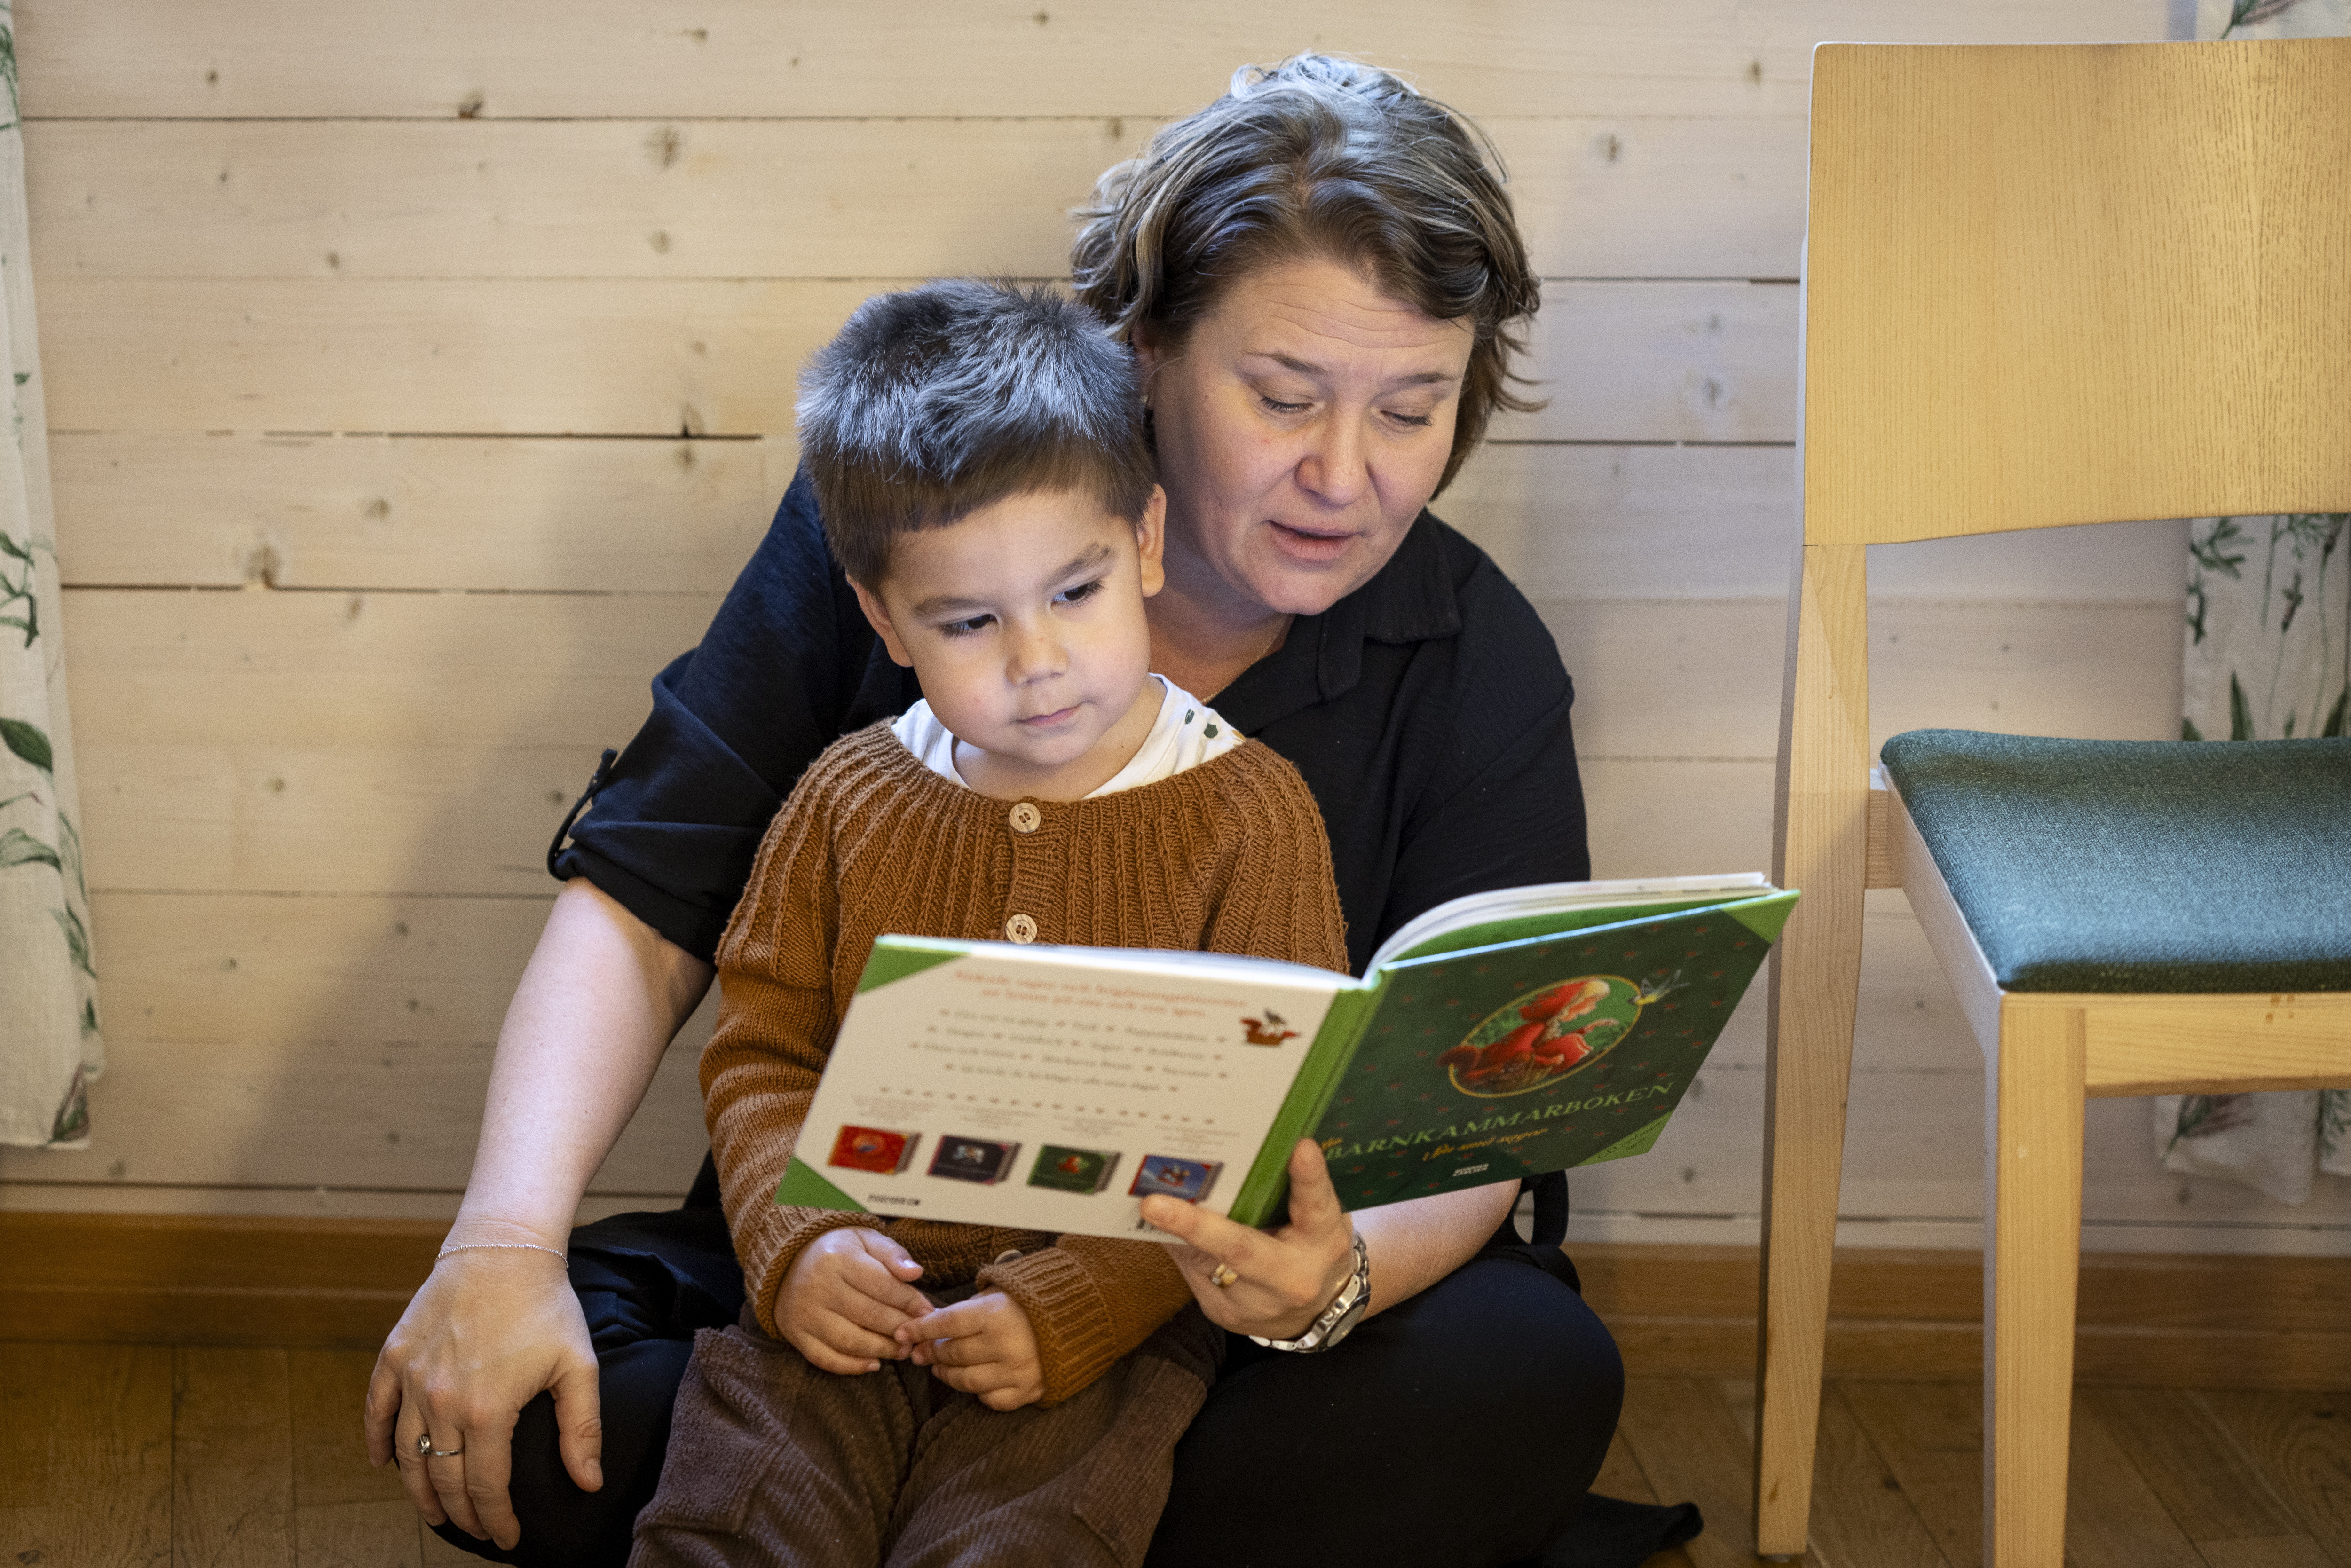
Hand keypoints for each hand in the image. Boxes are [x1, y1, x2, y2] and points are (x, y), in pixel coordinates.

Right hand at [364, 1245, 599, 1549]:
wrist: (503, 1248)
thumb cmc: (546, 1305)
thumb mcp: (577, 1366)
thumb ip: (582, 1430)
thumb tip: (589, 1484)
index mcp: (488, 1411)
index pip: (486, 1487)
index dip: (496, 1520)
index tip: (507, 1537)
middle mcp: (441, 1402)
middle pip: (443, 1480)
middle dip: (461, 1515)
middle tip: (473, 1531)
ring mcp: (412, 1380)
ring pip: (406, 1455)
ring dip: (418, 1491)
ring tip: (434, 1511)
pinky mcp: (393, 1357)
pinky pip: (376, 1411)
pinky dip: (377, 1443)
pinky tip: (385, 1464)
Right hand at [774, 1228, 931, 1372]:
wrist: (788, 1260)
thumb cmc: (837, 1250)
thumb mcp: (865, 1239)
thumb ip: (892, 1254)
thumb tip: (916, 1272)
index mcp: (839, 1258)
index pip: (882, 1285)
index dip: (910, 1302)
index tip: (928, 1312)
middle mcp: (819, 1286)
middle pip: (869, 1315)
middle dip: (900, 1328)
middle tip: (918, 1335)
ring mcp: (805, 1313)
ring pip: (850, 1341)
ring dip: (882, 1350)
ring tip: (902, 1350)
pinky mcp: (796, 1334)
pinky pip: (825, 1358)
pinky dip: (851, 1366)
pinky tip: (873, 1364)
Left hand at [900, 1291, 1044, 1409]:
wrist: (1077, 1317)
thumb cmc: (1029, 1302)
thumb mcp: (997, 1293)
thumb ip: (964, 1311)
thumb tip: (928, 1329)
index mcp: (995, 1314)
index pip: (945, 1324)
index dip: (919, 1329)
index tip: (902, 1332)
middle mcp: (1005, 1345)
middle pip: (952, 1355)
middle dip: (931, 1352)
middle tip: (922, 1350)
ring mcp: (1017, 1371)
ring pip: (965, 1381)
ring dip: (947, 1374)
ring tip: (941, 1367)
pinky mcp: (1028, 1390)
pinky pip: (990, 1399)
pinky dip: (978, 1392)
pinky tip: (975, 1380)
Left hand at [1141, 1138, 1358, 1339]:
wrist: (1319, 1312)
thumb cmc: (1315, 1247)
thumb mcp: (1320, 1217)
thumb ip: (1297, 1190)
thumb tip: (1243, 1154)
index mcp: (1323, 1241)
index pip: (1316, 1206)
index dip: (1308, 1178)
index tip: (1301, 1148)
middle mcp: (1291, 1277)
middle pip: (1242, 1249)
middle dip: (1195, 1225)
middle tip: (1154, 1203)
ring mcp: (1256, 1304)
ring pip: (1203, 1263)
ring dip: (1173, 1231)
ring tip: (1147, 1203)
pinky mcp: (1227, 1315)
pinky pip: (1192, 1274)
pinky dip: (1177, 1245)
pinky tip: (1161, 1226)